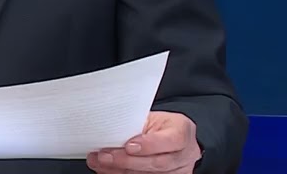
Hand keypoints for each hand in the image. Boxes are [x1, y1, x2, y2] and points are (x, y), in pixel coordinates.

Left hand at [86, 112, 200, 173]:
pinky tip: (109, 170)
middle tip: (105, 156)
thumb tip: (109, 129)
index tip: (129, 145)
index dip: (150, 145)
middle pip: (158, 163)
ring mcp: (179, 171)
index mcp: (183, 130)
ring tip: (101, 163)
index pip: (173, 139)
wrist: (171, 137)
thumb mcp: (152, 118)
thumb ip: (136, 124)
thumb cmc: (160, 126)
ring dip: (121, 170)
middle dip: (128, 161)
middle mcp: (185, 154)